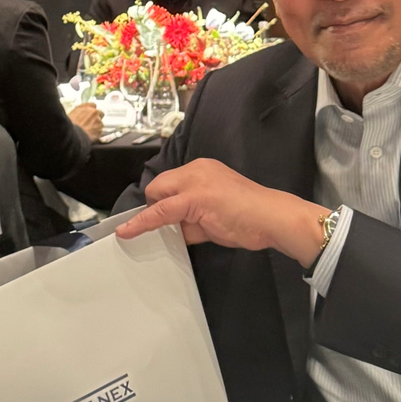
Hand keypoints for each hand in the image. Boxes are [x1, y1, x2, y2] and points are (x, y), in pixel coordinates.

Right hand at [69, 103, 104, 139]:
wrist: (73, 136)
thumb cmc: (70, 126)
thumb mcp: (71, 114)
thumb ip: (79, 112)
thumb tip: (81, 114)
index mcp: (86, 107)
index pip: (93, 105)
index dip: (91, 110)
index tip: (89, 113)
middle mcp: (94, 112)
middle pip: (100, 113)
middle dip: (96, 117)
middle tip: (91, 122)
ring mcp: (98, 121)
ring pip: (100, 123)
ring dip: (96, 126)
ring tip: (89, 131)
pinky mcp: (100, 130)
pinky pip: (100, 131)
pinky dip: (96, 133)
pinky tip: (90, 135)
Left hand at [113, 158, 329, 267]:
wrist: (272, 218)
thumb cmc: (249, 218)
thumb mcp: (213, 215)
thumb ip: (192, 219)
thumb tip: (172, 230)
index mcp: (202, 169)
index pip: (170, 183)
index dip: (162, 203)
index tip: (157, 219)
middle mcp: (196, 169)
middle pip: (159, 187)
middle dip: (156, 208)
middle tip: (173, 227)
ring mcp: (194, 181)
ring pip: (158, 197)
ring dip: (152, 217)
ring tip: (170, 231)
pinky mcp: (193, 198)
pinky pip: (159, 212)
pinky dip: (141, 222)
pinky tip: (128, 232)